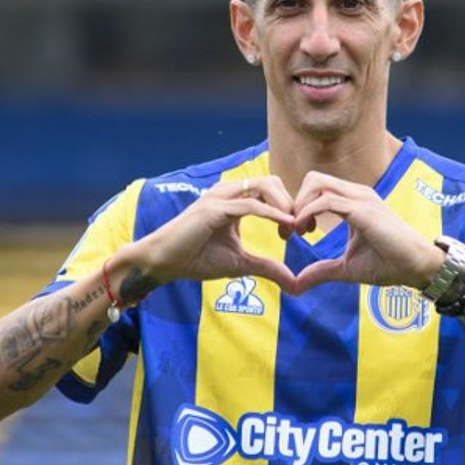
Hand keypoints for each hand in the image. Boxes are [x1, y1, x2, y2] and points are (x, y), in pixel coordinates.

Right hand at [128, 176, 297, 289]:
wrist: (163, 262)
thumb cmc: (196, 259)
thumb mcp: (240, 264)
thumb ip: (268, 267)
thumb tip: (294, 282)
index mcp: (234, 201)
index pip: (271, 191)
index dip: (290, 207)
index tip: (300, 231)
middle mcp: (228, 193)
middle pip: (272, 181)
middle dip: (291, 201)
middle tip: (301, 228)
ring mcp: (220, 198)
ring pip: (263, 186)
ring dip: (284, 204)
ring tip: (294, 227)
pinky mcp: (213, 208)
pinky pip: (249, 205)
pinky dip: (271, 213)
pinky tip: (285, 225)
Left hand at [291, 172, 444, 293]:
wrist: (417, 267)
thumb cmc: (388, 264)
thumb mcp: (346, 268)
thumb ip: (321, 271)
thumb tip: (296, 285)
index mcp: (354, 201)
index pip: (317, 187)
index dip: (299, 206)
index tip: (293, 233)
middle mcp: (357, 194)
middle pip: (313, 178)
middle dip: (294, 201)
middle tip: (291, 231)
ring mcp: (361, 198)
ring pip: (316, 183)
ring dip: (299, 206)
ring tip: (298, 232)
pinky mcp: (363, 210)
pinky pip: (326, 200)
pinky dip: (308, 213)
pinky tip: (305, 232)